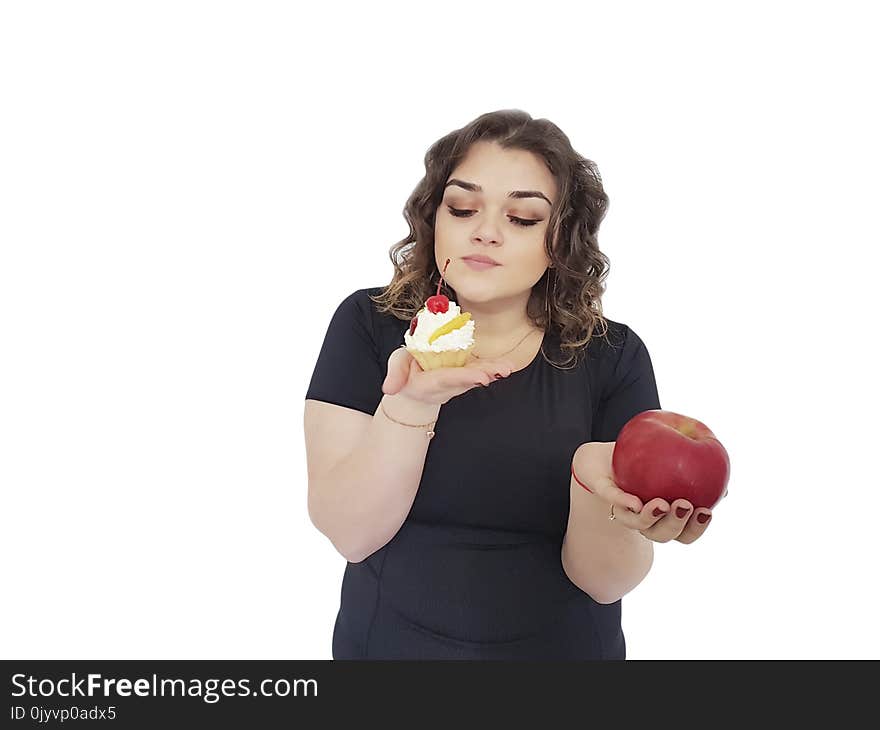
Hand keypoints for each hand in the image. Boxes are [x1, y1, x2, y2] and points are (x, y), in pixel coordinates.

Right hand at [382, 346, 514, 405]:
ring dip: (492, 372)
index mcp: (430, 382)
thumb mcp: (396, 367)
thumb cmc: (406, 371)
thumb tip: (389, 389)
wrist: (415, 384)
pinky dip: (493, 368)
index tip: (480, 377)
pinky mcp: (465, 372)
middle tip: (499, 372)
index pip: (447, 378)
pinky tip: (507, 366)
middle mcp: (447, 384)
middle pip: (466, 379)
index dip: (463, 377)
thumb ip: (395, 375)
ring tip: (507, 368)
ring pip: (476, 375)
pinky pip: (480, 370)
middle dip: (481, 375)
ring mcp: (459, 380)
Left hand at [571, 442, 722, 544]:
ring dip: (650, 517)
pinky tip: (635, 501)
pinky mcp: (604, 492)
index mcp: (664, 517)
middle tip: (684, 505)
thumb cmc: (648, 461)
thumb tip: (725, 485)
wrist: (604, 456)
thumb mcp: (677, 463)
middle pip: (662, 534)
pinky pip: (613, 499)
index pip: (684, 533)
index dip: (696, 528)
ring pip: (636, 524)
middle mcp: (644, 519)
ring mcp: (623, 509)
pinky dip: (623, 502)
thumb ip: (700, 473)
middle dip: (676, 524)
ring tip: (662, 504)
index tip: (707, 512)